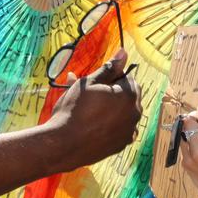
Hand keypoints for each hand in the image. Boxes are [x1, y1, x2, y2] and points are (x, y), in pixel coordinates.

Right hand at [47, 49, 141, 170]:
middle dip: (115, 93)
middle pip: (129, 96)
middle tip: (92, 96)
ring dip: (114, 109)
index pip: (129, 78)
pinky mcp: (122, 144)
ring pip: (125, 113)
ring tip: (91, 110)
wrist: (63, 144)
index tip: (97, 84)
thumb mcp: (88, 83)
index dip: (112, 78)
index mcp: (129, 95)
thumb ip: (109, 68)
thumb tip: (123, 53)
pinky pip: (122, 129)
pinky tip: (96, 125)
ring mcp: (129, 131)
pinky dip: (113, 125)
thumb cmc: (74, 110)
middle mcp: (134, 113)